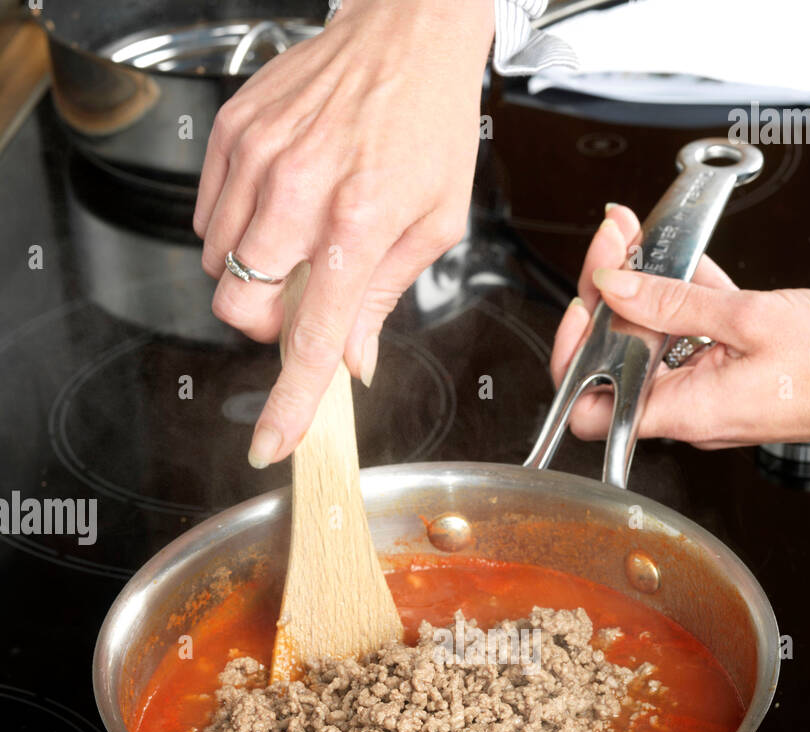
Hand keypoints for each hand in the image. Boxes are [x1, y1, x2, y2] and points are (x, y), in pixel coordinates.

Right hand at [194, 0, 494, 466]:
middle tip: (304, 300)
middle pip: (239, 308)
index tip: (272, 444)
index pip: (310, 338)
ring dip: (253, 275)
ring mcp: (256, 159)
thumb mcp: (434, 223)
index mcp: (358, 224)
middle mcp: (298, 192)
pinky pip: (207, 217)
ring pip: (217, 266)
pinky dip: (236, 230)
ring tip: (299, 238)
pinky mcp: (231, 133)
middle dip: (267, 323)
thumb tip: (353, 362)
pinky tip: (278, 206)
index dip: (289, 402)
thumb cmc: (429, 121)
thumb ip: (383, 297)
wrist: (406, 32)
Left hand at [551, 204, 809, 447]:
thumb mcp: (749, 318)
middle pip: (614, 357)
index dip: (573, 356)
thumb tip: (615, 285)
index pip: (588, 405)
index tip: (584, 303)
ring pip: (649, 338)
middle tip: (615, 243)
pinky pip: (689, 332)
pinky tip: (678, 253)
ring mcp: (705, 389)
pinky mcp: (727, 369)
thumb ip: (674, 301)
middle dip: (606, 295)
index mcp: (682, 410)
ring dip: (640, 285)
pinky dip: (680, 293)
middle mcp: (686, 408)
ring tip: (637, 235)